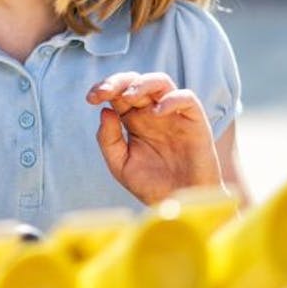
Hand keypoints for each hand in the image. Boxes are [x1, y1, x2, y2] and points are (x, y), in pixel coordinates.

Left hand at [86, 71, 222, 204]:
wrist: (179, 206)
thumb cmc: (151, 186)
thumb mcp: (120, 165)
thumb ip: (108, 139)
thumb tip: (105, 111)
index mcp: (133, 120)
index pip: (118, 92)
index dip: (104, 88)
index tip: (91, 98)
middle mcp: (152, 113)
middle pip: (136, 82)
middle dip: (117, 82)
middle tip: (103, 93)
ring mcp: (174, 115)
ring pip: (161, 82)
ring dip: (142, 83)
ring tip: (128, 96)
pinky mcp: (195, 123)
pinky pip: (187, 98)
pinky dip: (172, 99)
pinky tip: (157, 112)